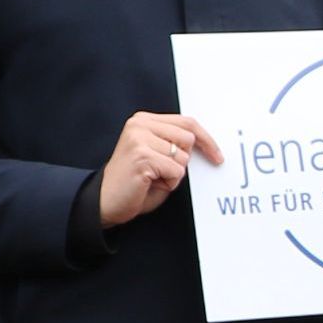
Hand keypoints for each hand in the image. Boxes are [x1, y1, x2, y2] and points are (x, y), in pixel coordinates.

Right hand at [98, 111, 220, 228]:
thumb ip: (175, 144)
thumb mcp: (158, 156)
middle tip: (161, 172)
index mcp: (144, 120)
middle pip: (188, 138)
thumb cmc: (135, 182)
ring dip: (174, 174)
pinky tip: (150, 184)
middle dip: (183, 161)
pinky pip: (176, 171)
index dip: (207, 140)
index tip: (217, 156)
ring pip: (183, 157)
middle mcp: (140, 125)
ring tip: (152, 178)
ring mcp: (139, 138)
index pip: (187, 123)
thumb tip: (206, 145)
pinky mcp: (142, 156)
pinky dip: (169, 183)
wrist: (105, 202)